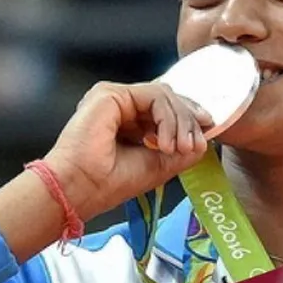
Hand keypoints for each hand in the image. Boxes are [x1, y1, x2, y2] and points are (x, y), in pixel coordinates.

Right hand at [42, 81, 213, 221]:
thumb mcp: (157, 165)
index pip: (164, 109)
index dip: (188, 119)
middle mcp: (118, 107)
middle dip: (188, 120)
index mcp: (125, 122)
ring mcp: (112, 98)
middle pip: (167, 99)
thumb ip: (181, 148)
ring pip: (163, 95)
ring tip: (177, 147)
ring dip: (180, 121)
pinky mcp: (109, 94)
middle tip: (192, 144)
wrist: (79, 189)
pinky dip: (167, 117)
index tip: (203, 137)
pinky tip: (164, 142)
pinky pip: (153, 95)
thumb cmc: (107, 184)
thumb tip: (203, 138)